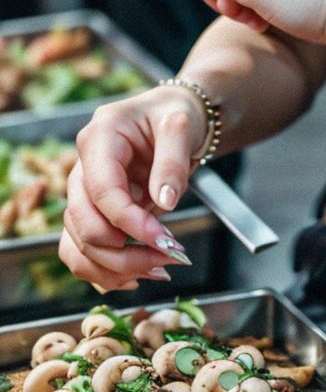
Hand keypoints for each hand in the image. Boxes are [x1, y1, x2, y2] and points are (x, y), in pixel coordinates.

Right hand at [59, 87, 206, 291]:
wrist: (174, 117)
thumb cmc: (175, 114)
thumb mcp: (181, 126)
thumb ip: (172, 161)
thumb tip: (165, 202)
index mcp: (100, 136)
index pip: (102, 190)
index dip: (129, 221)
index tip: (162, 240)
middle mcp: (82, 165)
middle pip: (85, 222)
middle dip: (123, 250)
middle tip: (167, 257)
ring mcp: (83, 191)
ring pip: (79, 243)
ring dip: (114, 267)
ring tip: (157, 270)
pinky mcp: (90, 212)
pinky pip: (81, 250)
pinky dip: (102, 270)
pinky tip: (134, 277)